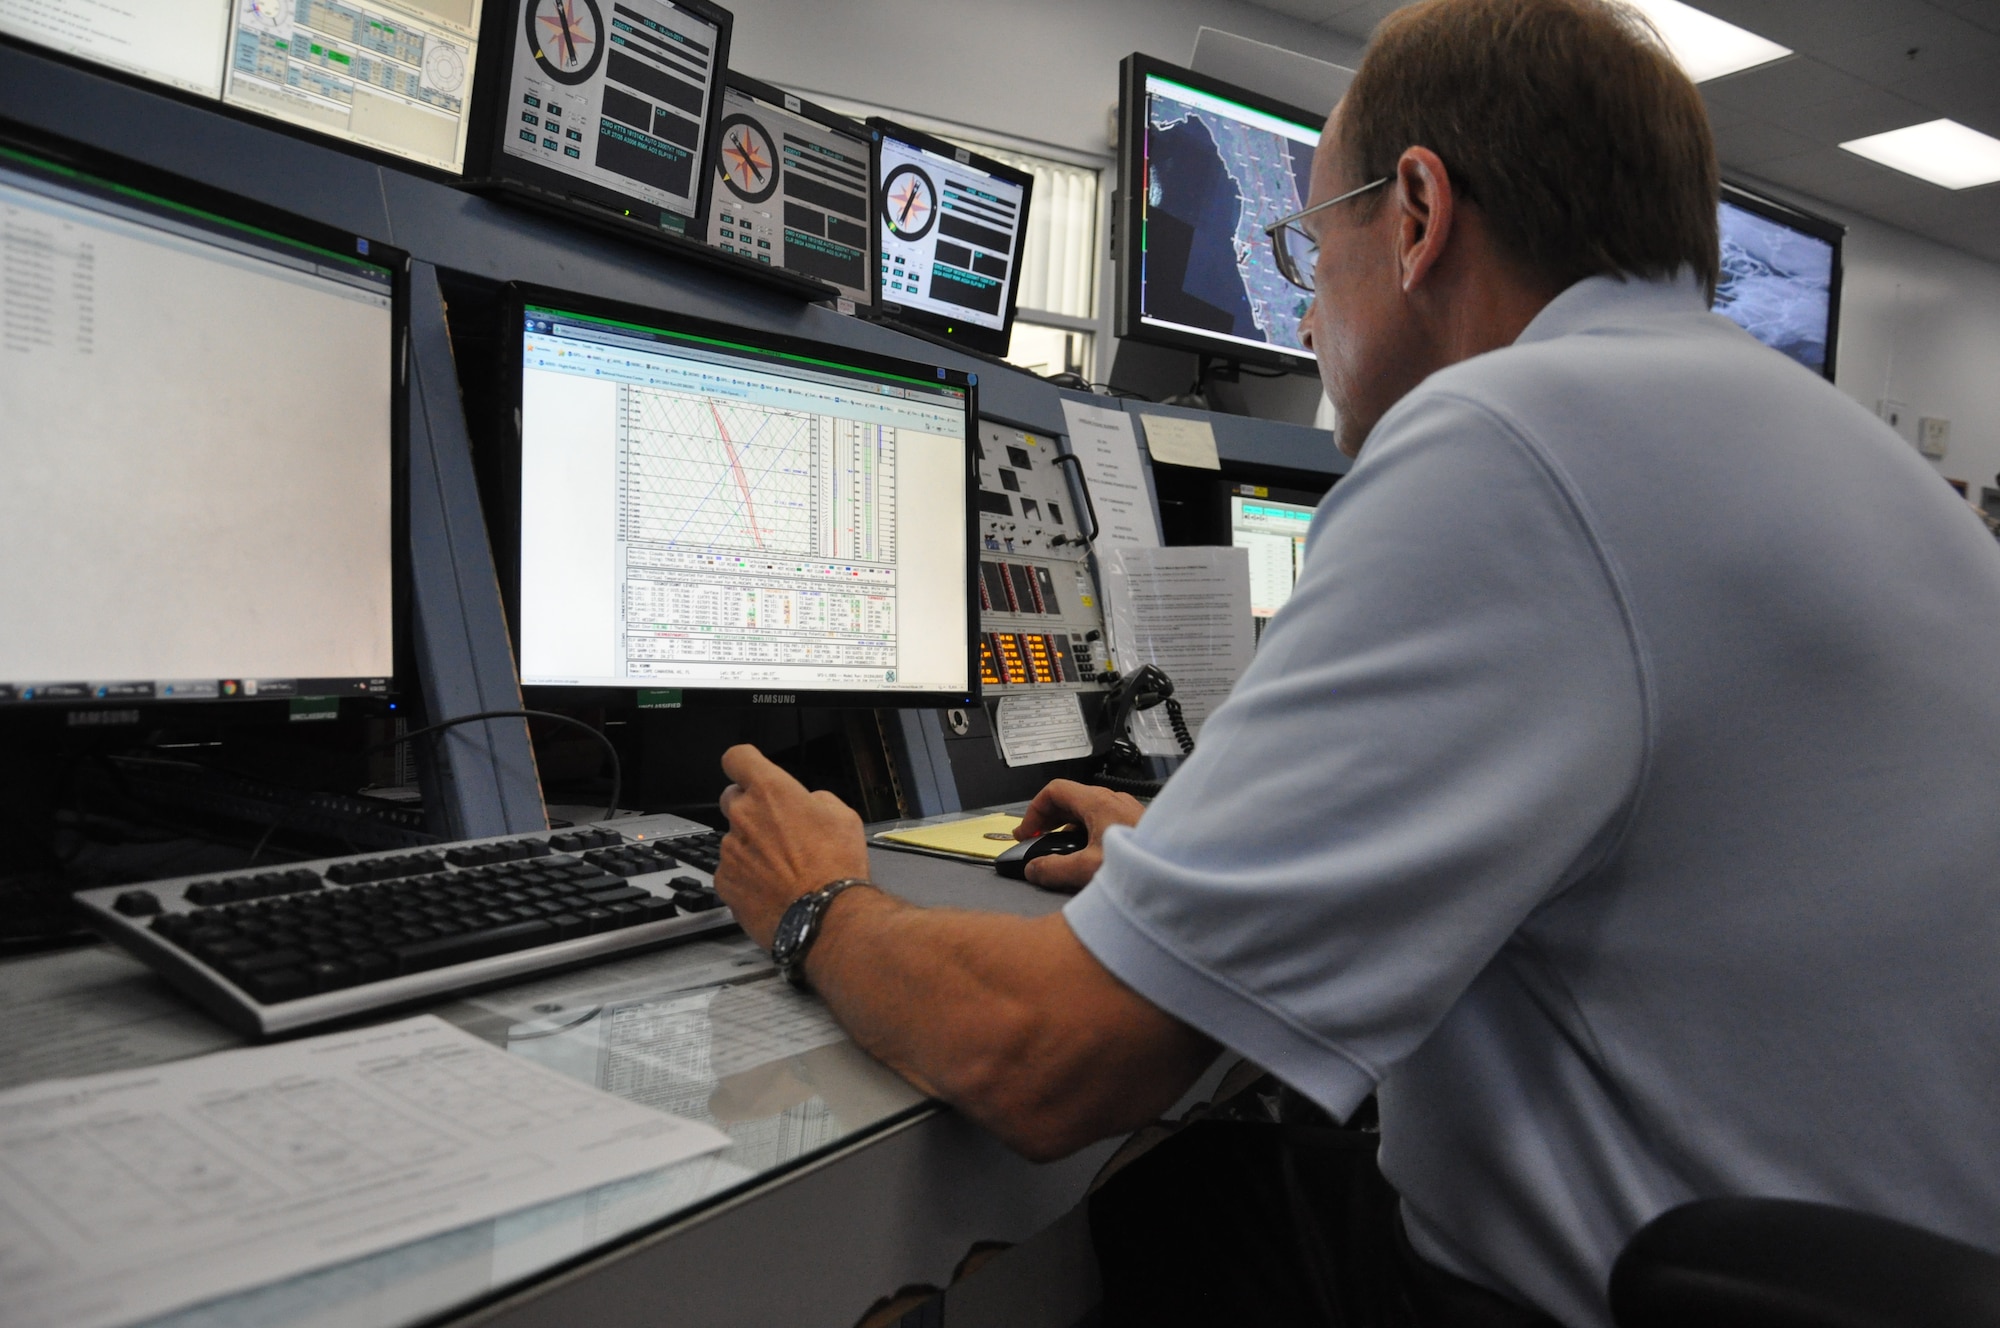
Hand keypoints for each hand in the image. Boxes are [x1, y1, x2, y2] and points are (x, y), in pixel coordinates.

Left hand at [715, 745, 871, 947]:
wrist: (825, 917)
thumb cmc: (836, 867)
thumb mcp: (844, 817)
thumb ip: (816, 801)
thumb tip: (807, 804)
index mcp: (771, 791)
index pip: (737, 758)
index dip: (744, 763)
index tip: (749, 771)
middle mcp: (743, 815)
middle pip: (731, 798)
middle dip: (749, 808)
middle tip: (776, 828)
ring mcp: (730, 850)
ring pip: (733, 838)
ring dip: (751, 846)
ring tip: (781, 868)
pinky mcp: (724, 881)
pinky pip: (730, 870)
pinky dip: (745, 876)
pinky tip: (770, 887)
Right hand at [1012, 780, 1145, 891]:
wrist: (1184, 872)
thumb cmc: (1144, 865)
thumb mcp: (1087, 870)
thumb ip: (1053, 870)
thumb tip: (1034, 869)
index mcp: (1098, 802)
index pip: (1054, 791)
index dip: (1034, 811)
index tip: (1026, 832)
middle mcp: (1113, 801)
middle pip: (1070, 800)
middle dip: (1048, 820)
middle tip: (1036, 841)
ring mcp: (1127, 812)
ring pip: (1088, 812)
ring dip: (1068, 829)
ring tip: (1061, 852)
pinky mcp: (1138, 826)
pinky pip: (1104, 823)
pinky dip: (1088, 835)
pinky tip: (1089, 858)